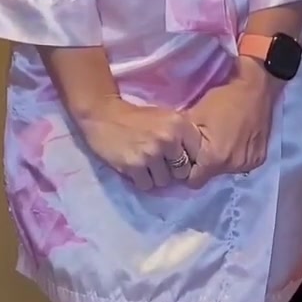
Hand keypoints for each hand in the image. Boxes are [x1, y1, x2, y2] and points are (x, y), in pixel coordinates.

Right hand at [78, 96, 200, 190]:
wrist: (103, 115)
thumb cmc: (137, 118)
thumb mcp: (165, 118)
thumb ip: (182, 136)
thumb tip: (197, 163)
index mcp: (179, 125)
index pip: (198, 156)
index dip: (188, 160)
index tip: (176, 158)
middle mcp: (168, 139)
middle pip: (182, 172)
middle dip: (171, 170)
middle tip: (158, 162)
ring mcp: (151, 154)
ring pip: (164, 181)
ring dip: (155, 177)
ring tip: (144, 164)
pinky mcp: (134, 166)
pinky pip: (147, 185)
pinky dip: (141, 180)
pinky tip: (134, 167)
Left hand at [187, 58, 278, 188]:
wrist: (256, 88)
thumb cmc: (222, 99)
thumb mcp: (194, 115)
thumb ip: (182, 139)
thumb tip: (171, 151)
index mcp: (214, 159)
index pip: (192, 181)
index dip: (186, 171)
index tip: (185, 158)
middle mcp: (232, 166)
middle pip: (209, 176)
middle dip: (202, 165)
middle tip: (200, 147)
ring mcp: (248, 164)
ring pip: (225, 171)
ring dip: (219, 161)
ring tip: (219, 141)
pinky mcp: (259, 158)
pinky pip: (240, 164)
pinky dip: (234, 156)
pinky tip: (234, 140)